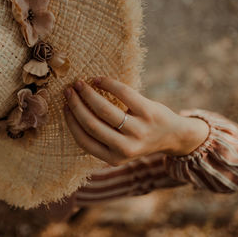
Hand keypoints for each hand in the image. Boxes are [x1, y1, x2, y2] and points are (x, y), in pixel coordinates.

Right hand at [63, 77, 208, 165]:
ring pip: (104, 110)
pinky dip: (108, 84)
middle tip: (69, 91)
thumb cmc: (138, 137)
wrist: (173, 135)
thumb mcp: (120, 147)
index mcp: (114, 158)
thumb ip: (101, 138)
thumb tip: (73, 112)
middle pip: (91, 124)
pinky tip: (99, 80)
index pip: (84, 140)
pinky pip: (123, 94)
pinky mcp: (148, 112)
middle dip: (76, 105)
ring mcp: (138, 130)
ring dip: (88, 94)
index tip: (64, 107)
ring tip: (80, 84)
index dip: (71, 122)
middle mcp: (126, 147)